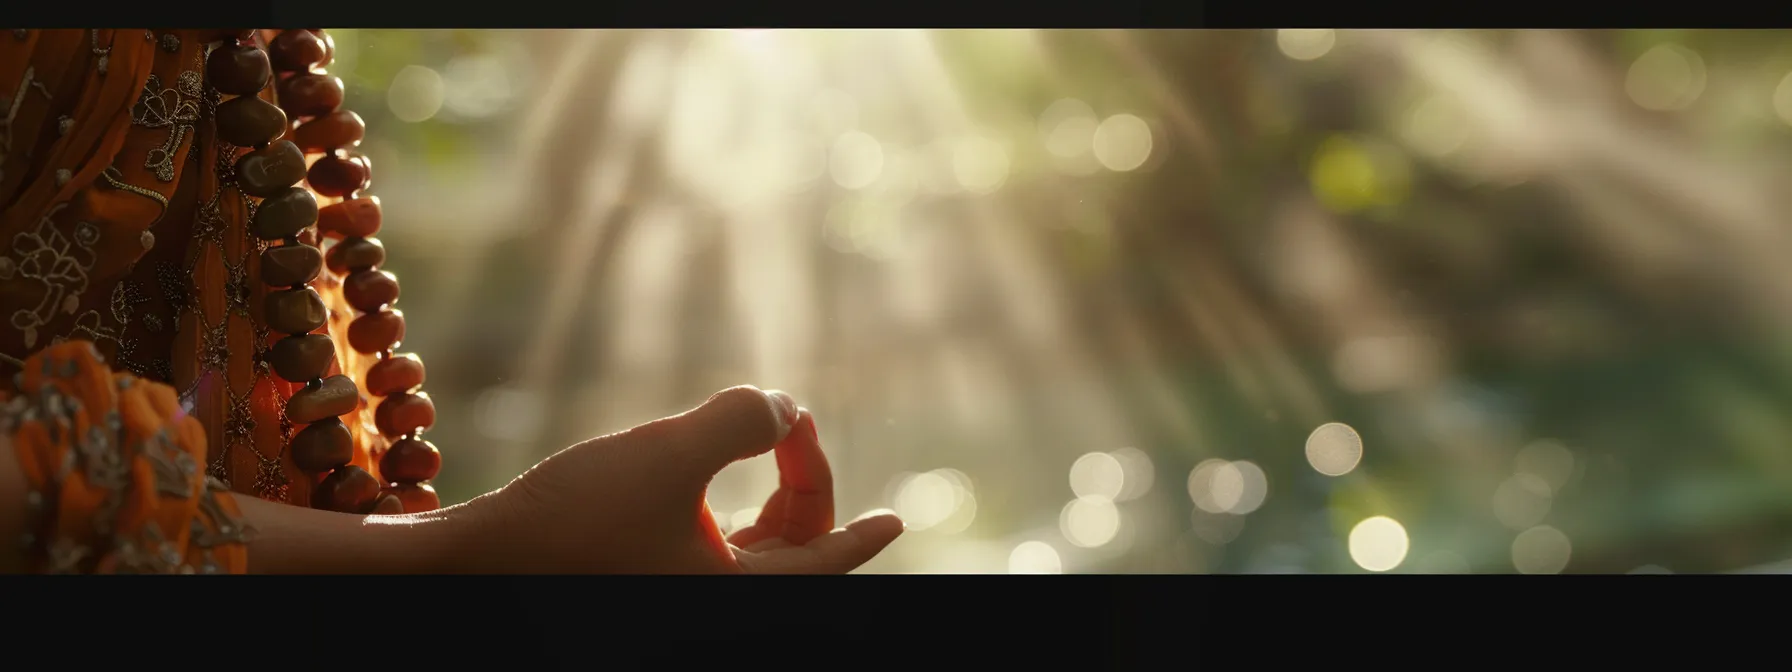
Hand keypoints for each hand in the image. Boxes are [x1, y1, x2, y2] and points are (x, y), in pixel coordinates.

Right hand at [457, 386, 903, 573]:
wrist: (479, 558)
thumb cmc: (573, 518)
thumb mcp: (670, 454)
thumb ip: (740, 422)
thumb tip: (782, 408)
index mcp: (731, 592)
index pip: (823, 564)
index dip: (863, 534)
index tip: (897, 518)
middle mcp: (708, 599)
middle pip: (791, 549)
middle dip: (803, 482)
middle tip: (789, 422)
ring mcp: (675, 589)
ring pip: (751, 545)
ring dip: (764, 489)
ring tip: (761, 431)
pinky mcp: (642, 574)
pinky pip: (712, 544)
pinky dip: (722, 501)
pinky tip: (702, 459)